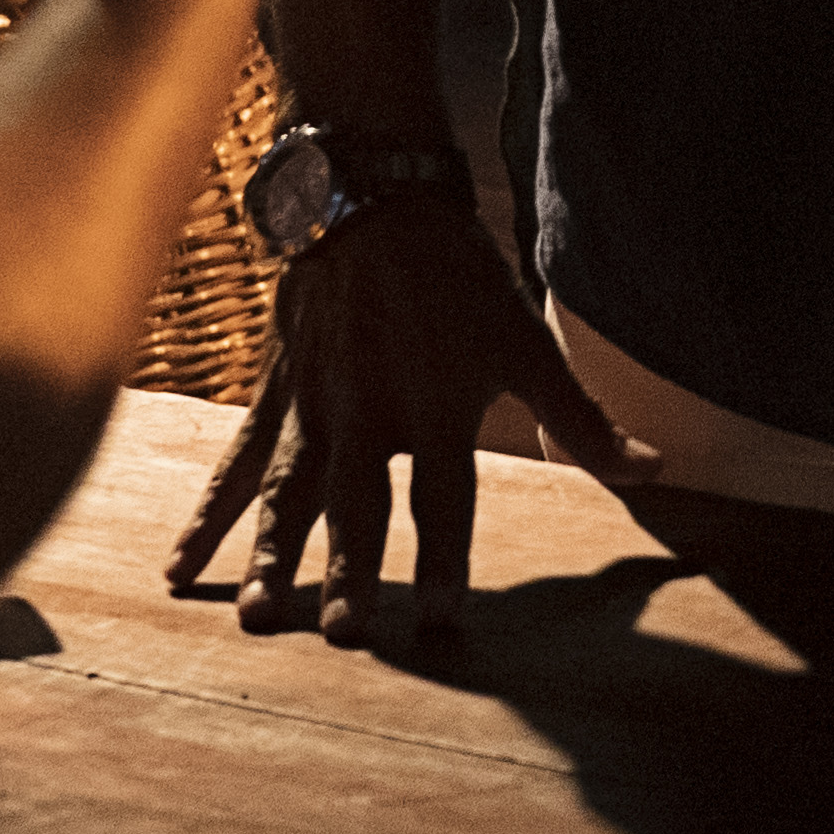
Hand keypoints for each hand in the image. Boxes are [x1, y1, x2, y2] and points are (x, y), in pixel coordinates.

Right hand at [164, 168, 631, 637]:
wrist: (374, 200)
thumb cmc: (459, 277)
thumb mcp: (527, 342)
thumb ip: (584, 418)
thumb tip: (653, 473)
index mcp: (435, 408)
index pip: (445, 500)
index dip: (444, 560)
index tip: (439, 622)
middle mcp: (370, 416)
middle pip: (360, 506)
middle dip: (351, 570)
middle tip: (344, 633)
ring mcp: (314, 408)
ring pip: (289, 495)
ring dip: (273, 556)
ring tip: (257, 618)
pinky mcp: (276, 396)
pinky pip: (235, 464)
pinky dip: (206, 517)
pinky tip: (179, 569)